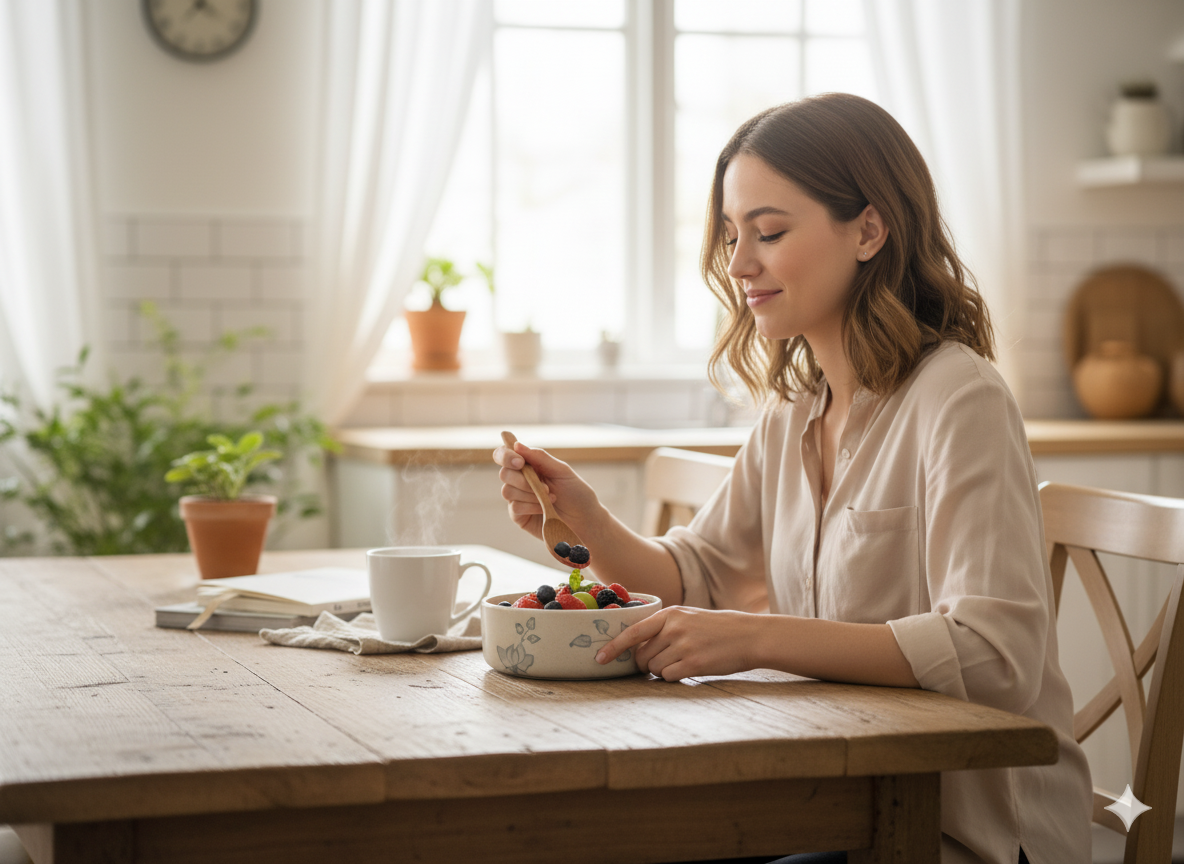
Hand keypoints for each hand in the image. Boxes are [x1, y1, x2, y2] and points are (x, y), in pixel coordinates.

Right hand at [492, 440, 600, 549]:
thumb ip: (540, 457)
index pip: (505, 455)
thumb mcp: (562, 471)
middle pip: (504, 473)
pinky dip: (531, 506)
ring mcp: (518, 498)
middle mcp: (520, 480)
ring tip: (551, 497)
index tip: (520, 462)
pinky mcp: (519, 516)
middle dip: (523, 479)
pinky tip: (544, 508)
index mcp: (529, 465)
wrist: (585, 520)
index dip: (506, 455)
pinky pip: (515, 507)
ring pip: (507, 491)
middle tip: (545, 486)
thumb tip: (517, 445)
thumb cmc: (576, 493)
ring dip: (530, 494)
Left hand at [595, 606, 761, 680]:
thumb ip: (665, 627)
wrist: (750, 635)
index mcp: (670, 614)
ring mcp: (683, 646)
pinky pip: (668, 677)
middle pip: (641, 656)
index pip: (632, 632)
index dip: (613, 647)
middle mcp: (673, 628)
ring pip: (653, 669)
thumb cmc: (719, 628)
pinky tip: (690, 668)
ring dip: (662, 670)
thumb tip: (638, 646)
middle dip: (645, 663)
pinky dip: (674, 677)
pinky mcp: (693, 664)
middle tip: (663, 661)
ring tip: (683, 660)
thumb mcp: (689, 617)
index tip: (599, 658)